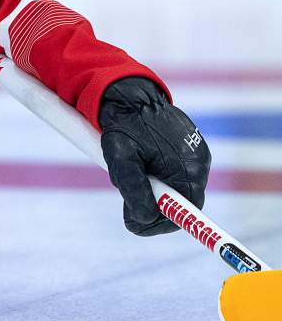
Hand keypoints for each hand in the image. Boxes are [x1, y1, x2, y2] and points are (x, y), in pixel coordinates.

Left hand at [99, 76, 210, 234]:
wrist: (128, 95)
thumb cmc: (124, 124)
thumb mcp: (121, 157)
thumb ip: (133, 188)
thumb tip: (145, 217)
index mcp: (190, 166)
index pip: (185, 211)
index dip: (161, 223)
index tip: (136, 225)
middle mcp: (198, 163)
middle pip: (180, 202)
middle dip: (151, 207)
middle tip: (125, 205)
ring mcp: (194, 156)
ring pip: (173, 189)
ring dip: (151, 191)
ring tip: (128, 175)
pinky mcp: (186, 151)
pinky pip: (172, 175)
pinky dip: (154, 178)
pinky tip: (138, 166)